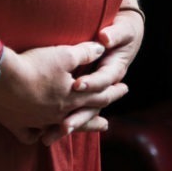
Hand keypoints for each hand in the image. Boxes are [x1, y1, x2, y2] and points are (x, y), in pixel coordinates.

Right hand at [0, 40, 126, 145]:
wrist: (2, 78)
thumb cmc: (35, 64)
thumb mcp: (64, 54)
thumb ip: (85, 53)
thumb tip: (103, 49)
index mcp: (72, 97)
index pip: (99, 94)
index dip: (112, 90)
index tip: (124, 89)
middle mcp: (58, 113)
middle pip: (82, 115)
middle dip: (96, 116)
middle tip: (107, 124)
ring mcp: (38, 122)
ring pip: (58, 129)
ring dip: (69, 130)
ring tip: (72, 133)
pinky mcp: (18, 124)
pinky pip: (30, 135)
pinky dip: (36, 135)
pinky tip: (39, 135)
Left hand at [39, 9, 144, 145]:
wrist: (128, 37)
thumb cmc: (124, 34)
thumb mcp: (122, 32)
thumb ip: (114, 35)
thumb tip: (106, 38)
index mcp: (114, 70)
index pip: (102, 80)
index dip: (90, 83)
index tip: (76, 84)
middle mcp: (103, 86)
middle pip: (91, 106)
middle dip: (78, 117)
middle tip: (64, 126)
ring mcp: (94, 92)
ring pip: (81, 114)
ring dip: (66, 126)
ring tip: (47, 138)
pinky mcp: (86, 94)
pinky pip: (73, 113)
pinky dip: (59, 123)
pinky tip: (43, 134)